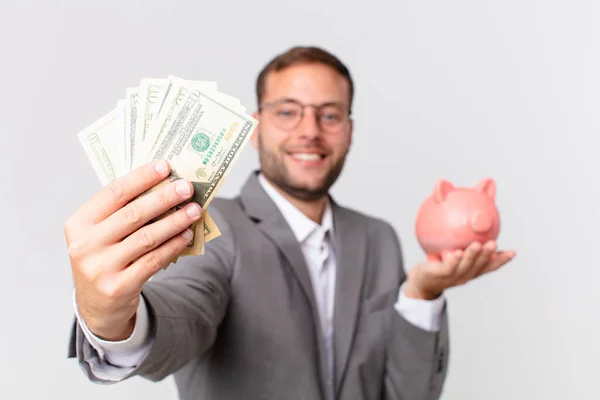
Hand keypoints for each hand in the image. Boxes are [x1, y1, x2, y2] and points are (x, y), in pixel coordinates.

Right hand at [64, 160, 201, 340]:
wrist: (96, 305)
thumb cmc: (105, 257)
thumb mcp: (102, 233)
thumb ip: (123, 211)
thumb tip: (164, 184)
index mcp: (78, 224)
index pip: (113, 192)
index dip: (141, 177)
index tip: (165, 166)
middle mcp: (85, 245)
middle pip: (132, 214)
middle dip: (164, 197)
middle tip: (186, 187)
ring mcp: (100, 268)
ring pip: (147, 237)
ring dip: (175, 221)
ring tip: (194, 210)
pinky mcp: (118, 287)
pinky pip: (153, 260)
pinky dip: (173, 245)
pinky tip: (187, 234)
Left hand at [403, 241, 515, 299]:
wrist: (420, 283)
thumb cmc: (438, 266)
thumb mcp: (451, 255)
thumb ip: (461, 244)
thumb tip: (469, 225)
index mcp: (471, 271)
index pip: (488, 267)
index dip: (500, 260)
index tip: (512, 252)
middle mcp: (465, 275)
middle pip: (479, 266)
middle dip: (488, 255)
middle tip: (493, 243)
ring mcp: (452, 277)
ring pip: (465, 266)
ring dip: (473, 256)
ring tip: (478, 245)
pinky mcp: (440, 275)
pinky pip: (448, 267)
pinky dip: (455, 260)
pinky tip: (457, 252)